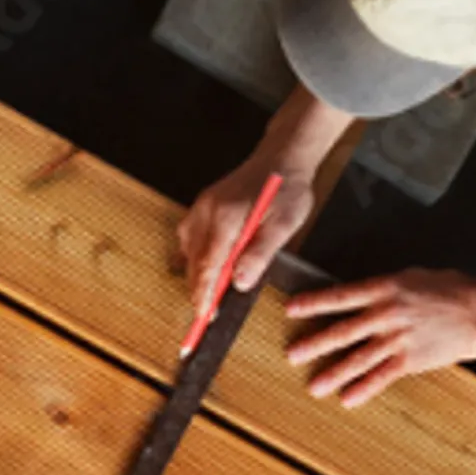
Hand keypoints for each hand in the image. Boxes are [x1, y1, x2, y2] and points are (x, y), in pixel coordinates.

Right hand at [177, 159, 314, 321]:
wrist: (281, 157)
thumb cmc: (286, 189)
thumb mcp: (284, 224)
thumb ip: (260, 254)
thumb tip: (241, 284)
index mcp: (226, 217)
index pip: (208, 266)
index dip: (203, 295)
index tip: (203, 317)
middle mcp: (206, 212)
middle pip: (194, 262)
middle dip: (199, 290)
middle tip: (209, 315)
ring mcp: (201, 208)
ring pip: (189, 251)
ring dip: (198, 273)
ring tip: (212, 294)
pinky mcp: (202, 207)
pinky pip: (191, 237)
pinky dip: (198, 256)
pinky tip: (212, 265)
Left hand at [284, 269, 475, 405]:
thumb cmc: (451, 289)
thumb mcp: (412, 278)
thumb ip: (384, 289)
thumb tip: (360, 297)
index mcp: (385, 288)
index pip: (341, 296)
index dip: (314, 303)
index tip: (291, 309)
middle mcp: (387, 313)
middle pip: (343, 331)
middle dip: (315, 343)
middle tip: (292, 354)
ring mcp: (399, 339)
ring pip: (359, 358)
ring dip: (334, 372)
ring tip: (314, 385)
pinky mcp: (412, 360)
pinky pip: (383, 377)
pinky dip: (364, 389)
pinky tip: (348, 398)